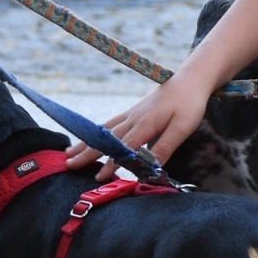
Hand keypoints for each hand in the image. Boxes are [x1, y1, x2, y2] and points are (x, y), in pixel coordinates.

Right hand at [64, 74, 212, 181]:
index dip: (111, 162)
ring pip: (104, 131)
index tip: (99, 177)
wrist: (189, 80)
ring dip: (86, 143)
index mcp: (145, 124)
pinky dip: (96, 133)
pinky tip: (89, 138)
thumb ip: (165, 146)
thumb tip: (151, 168)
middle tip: (68, 165)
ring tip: (69, 153)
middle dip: (87, 153)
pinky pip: (110, 124)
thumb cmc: (189, 104)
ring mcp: (131, 114)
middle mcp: (133, 119)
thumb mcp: (183, 127)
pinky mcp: (133, 112)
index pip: (124, 147)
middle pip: (106, 139)